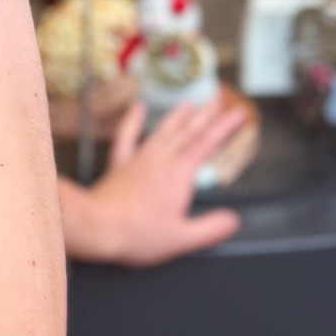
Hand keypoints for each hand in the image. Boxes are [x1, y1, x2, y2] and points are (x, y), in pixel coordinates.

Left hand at [60, 88, 246, 266]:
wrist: (96, 226)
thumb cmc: (136, 234)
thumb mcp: (182, 238)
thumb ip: (211, 228)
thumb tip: (233, 220)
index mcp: (178, 174)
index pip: (207, 144)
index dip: (225, 127)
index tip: (239, 113)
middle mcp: (160, 161)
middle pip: (188, 132)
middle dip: (206, 114)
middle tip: (217, 97)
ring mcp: (139, 160)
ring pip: (163, 131)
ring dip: (177, 116)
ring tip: (188, 102)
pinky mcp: (120, 166)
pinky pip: (127, 137)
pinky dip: (132, 120)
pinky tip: (137, 107)